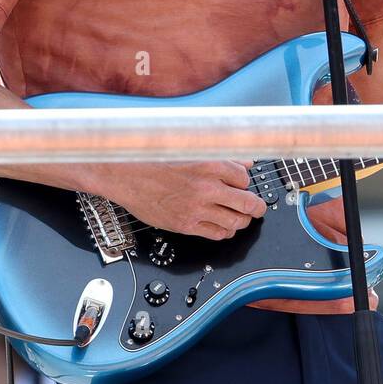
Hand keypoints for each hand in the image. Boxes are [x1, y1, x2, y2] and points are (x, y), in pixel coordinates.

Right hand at [91, 160, 266, 239]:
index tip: (243, 185)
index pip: (244, 178)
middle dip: (256, 207)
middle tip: (258, 207)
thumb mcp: (190, 149)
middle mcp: (206, 187)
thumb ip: (220, 156)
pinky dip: (225, 231)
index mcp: (209, 164)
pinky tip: (223, 226)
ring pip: (235, 222)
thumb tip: (243, 162)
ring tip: (241, 217)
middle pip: (248, 203)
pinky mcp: (186, 225)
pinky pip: (216, 234)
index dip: (245, 182)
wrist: (124, 174)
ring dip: (242, 221)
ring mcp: (197, 208)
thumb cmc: (154, 159)